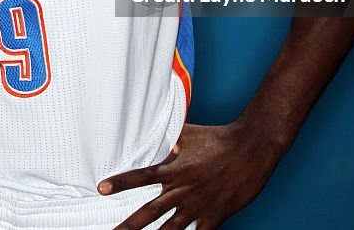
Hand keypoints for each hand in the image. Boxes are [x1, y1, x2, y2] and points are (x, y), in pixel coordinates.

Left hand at [98, 121, 283, 229]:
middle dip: (129, 225)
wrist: (251, 149)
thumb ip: (170, 139)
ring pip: (170, 229)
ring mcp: (198, 206)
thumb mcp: (190, 134)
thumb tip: (158, 140)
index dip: (121, 182)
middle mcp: (183, 190)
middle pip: (150, 212)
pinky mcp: (214, 216)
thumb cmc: (220, 138)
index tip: (102, 189)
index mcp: (175, 169)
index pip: (142, 176)